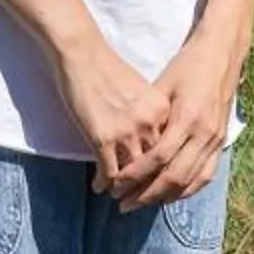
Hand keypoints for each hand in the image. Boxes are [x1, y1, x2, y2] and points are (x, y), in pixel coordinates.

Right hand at [58, 36, 172, 195]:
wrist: (83, 55)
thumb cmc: (110, 69)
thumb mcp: (142, 91)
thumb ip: (151, 114)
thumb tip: (154, 136)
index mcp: (163, 110)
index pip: (170, 148)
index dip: (165, 168)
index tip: (160, 181)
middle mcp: (150, 123)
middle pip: (156, 165)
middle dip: (150, 185)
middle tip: (142, 198)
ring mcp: (128, 132)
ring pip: (133, 173)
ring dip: (127, 189)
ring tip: (120, 197)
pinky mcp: (103, 138)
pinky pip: (108, 172)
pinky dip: (104, 182)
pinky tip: (99, 186)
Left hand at [109, 28, 242, 211]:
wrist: (222, 53)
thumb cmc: (187, 66)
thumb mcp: (163, 87)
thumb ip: (150, 119)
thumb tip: (125, 146)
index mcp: (188, 118)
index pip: (158, 158)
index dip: (135, 176)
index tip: (114, 186)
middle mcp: (205, 133)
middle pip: (174, 177)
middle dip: (146, 195)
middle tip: (123, 204)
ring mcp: (216, 139)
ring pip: (191, 181)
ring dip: (165, 197)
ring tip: (142, 203)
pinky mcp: (222, 141)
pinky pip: (205, 175)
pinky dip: (187, 189)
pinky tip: (170, 195)